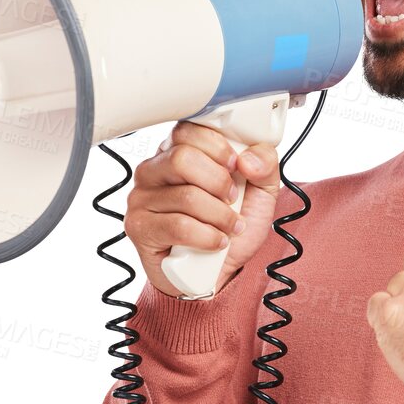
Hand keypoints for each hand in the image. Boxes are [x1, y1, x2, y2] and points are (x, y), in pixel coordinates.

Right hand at [124, 121, 280, 298]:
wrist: (217, 274)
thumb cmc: (229, 227)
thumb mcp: (259, 192)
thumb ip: (264, 164)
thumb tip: (248, 159)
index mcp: (177, 151)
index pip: (187, 129)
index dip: (217, 147)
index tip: (236, 165)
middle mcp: (153, 170)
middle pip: (182, 157)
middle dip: (219, 182)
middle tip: (232, 199)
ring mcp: (141, 198)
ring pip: (185, 195)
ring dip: (220, 216)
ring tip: (230, 227)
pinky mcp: (139, 227)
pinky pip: (178, 226)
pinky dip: (208, 237)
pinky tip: (216, 242)